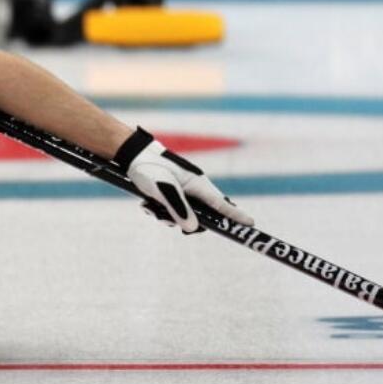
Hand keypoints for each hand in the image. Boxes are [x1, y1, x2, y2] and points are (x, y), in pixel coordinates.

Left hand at [116, 129, 252, 233]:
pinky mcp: (171, 193)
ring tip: (150, 206)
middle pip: (199, 215)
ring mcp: (183, 191)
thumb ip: (178, 208)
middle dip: (182, 221)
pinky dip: (159, 210)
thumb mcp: (163, 189)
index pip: (221, 204)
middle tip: (164, 216)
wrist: (132, 156)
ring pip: (183, 215)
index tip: (250, 224)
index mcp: (197, 184)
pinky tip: (146, 203)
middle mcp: (194, 189)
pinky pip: (171, 210)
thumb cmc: (149, 168)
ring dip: (166, 215)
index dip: (235, 215)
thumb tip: (192, 227)